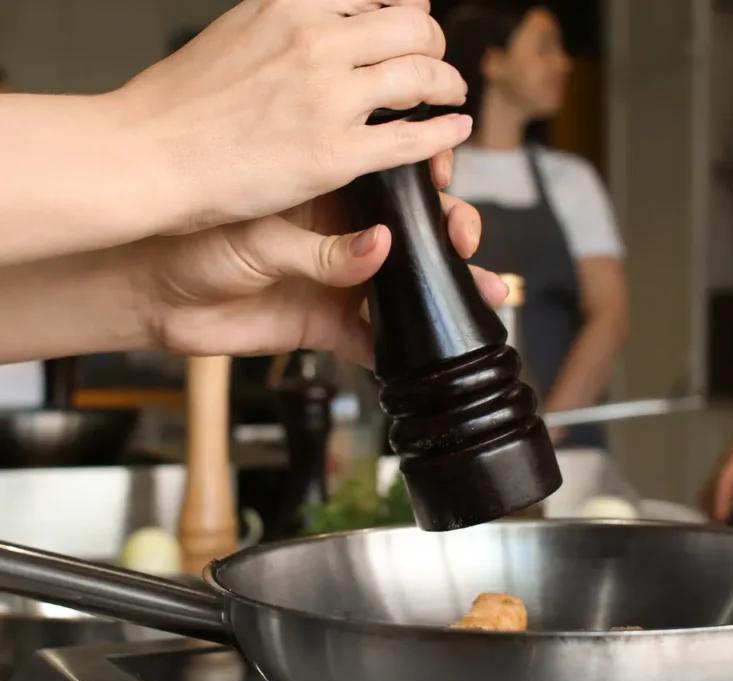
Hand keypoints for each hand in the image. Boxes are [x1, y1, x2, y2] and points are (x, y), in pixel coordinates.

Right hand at [115, 0, 469, 235]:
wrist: (146, 153)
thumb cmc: (182, 102)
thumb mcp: (241, 27)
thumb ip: (294, 19)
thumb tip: (336, 13)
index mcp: (292, 5)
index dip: (408, 11)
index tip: (415, 23)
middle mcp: (317, 43)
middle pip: (414, 30)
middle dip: (435, 46)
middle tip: (438, 63)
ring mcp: (329, 99)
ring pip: (422, 78)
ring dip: (448, 84)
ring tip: (451, 94)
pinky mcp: (335, 155)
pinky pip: (412, 139)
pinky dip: (445, 131)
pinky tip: (456, 129)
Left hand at [136, 192, 507, 367]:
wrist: (150, 297)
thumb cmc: (192, 240)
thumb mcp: (261, 239)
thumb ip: (324, 251)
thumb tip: (381, 250)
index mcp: (330, 192)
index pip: (393, 180)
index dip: (427, 179)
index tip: (445, 179)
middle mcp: (344, 234)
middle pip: (416, 235)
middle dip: (451, 237)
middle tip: (463, 241)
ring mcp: (341, 281)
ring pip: (408, 287)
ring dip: (447, 293)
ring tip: (481, 296)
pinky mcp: (329, 326)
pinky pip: (376, 340)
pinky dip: (403, 349)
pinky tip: (430, 349)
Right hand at [701, 443, 732, 522]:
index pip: (724, 480)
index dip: (720, 500)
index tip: (720, 518)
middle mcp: (732, 456)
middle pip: (716, 480)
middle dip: (713, 501)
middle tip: (715, 522)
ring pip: (718, 483)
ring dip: (717, 500)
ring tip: (719, 519)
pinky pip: (727, 485)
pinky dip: (726, 498)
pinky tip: (727, 512)